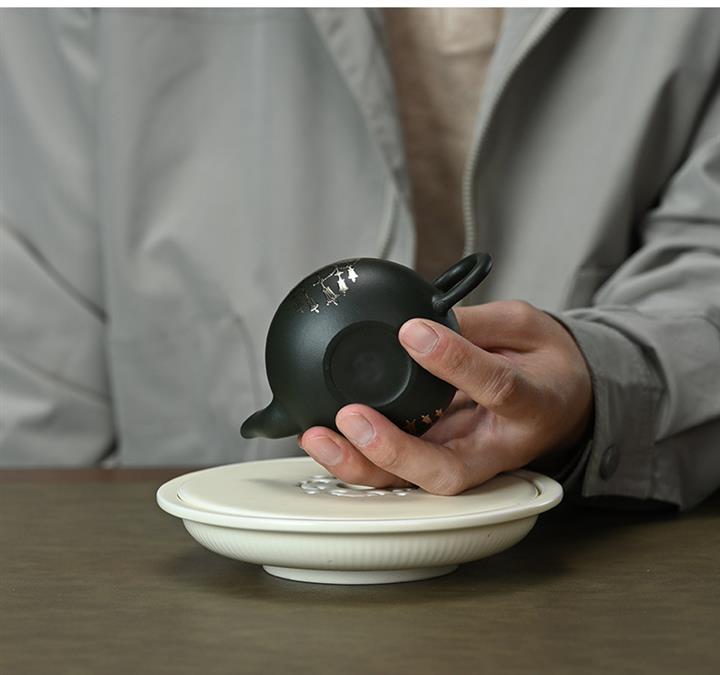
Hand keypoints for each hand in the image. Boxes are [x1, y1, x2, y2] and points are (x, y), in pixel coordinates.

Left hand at [299, 301, 592, 494]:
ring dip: (362, 465)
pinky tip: (324, 438)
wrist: (561, 402)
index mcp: (532, 405)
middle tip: (352, 417)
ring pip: (414, 482)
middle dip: (394, 451)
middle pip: (446, 471)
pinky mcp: (443, 462)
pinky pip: (399, 471)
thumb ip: (478, 323)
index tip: (413, 333)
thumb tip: (423, 319)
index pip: (496, 388)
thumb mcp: (526, 326)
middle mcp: (497, 447)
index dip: (455, 362)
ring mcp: (467, 462)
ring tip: (319, 436)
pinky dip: (359, 459)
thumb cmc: (544, 365)